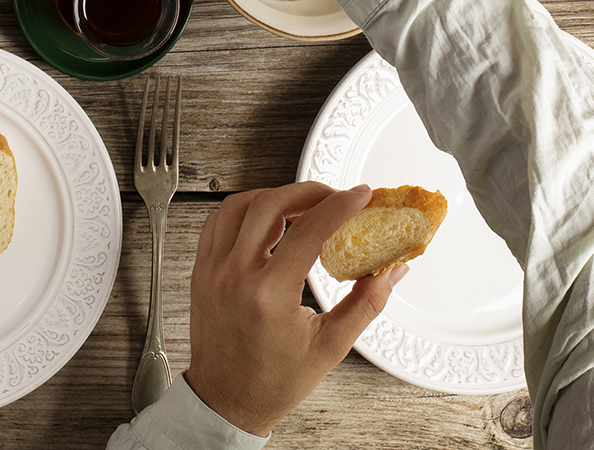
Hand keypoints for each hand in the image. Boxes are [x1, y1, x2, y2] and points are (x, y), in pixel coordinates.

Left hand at [183, 183, 405, 435]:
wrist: (226, 402)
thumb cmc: (273, 382)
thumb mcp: (330, 347)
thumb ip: (366, 303)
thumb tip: (392, 270)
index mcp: (269, 295)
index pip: (309, 230)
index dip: (339, 206)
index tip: (360, 196)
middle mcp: (235, 276)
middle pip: (270, 204)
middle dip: (307, 192)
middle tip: (332, 197)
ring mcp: (212, 271)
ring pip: (239, 205)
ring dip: (273, 196)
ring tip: (300, 205)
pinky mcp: (200, 271)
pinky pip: (217, 222)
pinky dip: (243, 211)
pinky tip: (264, 219)